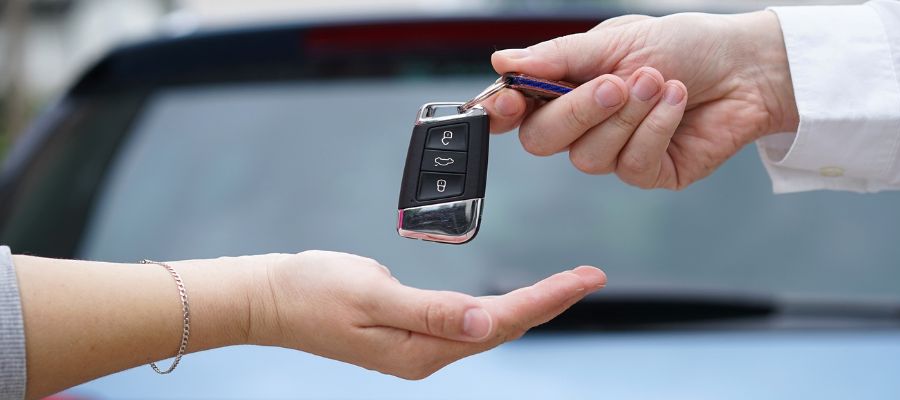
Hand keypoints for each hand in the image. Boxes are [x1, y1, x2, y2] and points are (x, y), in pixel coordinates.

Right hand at [248, 250, 606, 378]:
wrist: (269, 298)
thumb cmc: (312, 291)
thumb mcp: (371, 296)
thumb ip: (430, 312)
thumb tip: (485, 324)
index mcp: (421, 349)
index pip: (501, 322)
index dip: (547, 299)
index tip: (586, 278)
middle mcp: (427, 354)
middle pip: (504, 328)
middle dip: (550, 302)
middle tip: (590, 277)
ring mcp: (419, 345)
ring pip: (489, 327)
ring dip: (530, 307)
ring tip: (567, 286)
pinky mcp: (410, 331)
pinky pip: (467, 322)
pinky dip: (499, 309)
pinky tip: (515, 300)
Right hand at [483, 11, 798, 188]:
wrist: (745, 66)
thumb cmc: (684, 46)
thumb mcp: (616, 41)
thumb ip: (558, 57)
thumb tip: (502, 62)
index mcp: (567, 87)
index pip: (516, 111)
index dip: (503, 111)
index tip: (510, 102)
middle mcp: (584, 124)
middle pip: (543, 141)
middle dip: (578, 111)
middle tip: (616, 82)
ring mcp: (615, 153)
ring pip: (588, 158)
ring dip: (627, 116)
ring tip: (661, 82)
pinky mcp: (650, 173)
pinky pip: (632, 165)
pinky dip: (656, 129)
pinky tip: (677, 103)